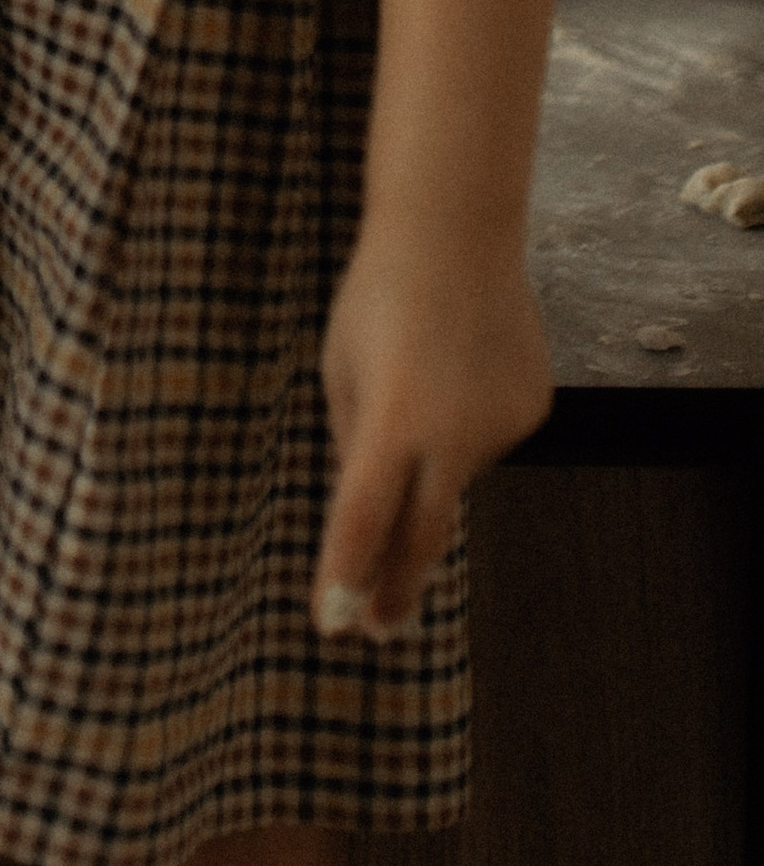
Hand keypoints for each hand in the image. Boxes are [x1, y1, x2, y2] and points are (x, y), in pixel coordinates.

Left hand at [313, 222, 551, 638]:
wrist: (456, 233)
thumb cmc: (379, 297)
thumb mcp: (343, 368)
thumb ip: (356, 443)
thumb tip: (370, 510)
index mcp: (391, 419)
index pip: (363, 516)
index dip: (347, 574)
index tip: (333, 626)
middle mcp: (452, 434)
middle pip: (423, 534)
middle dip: (398, 586)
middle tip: (377, 632)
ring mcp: (500, 427)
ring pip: (454, 471)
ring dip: (430, 450)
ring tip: (419, 366)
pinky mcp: (531, 414)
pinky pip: (484, 437)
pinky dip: (464, 417)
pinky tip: (459, 360)